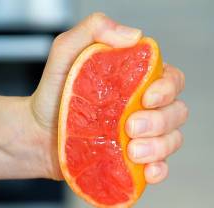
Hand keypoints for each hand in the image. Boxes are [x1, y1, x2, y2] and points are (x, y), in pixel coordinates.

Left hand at [31, 12, 187, 182]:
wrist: (36, 134)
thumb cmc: (54, 93)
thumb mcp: (67, 52)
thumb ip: (94, 30)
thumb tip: (133, 35)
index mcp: (139, 81)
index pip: (173, 80)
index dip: (168, 88)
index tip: (147, 96)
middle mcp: (147, 109)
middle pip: (177, 112)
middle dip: (159, 121)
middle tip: (130, 126)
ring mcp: (144, 138)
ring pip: (173, 140)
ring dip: (159, 147)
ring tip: (132, 150)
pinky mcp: (135, 164)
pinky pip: (161, 169)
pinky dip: (160, 171)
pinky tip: (148, 171)